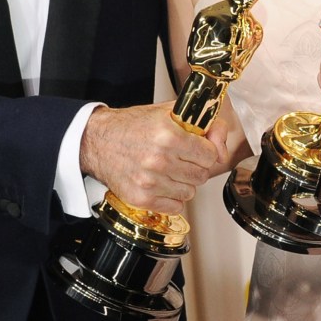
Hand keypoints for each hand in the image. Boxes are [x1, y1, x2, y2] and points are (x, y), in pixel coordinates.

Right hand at [78, 101, 221, 213]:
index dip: (206, 151)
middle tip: (182, 159)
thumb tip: (222, 147)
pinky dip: (172, 198)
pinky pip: (175, 207)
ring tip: (169, 170)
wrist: (98, 141)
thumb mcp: (171, 113)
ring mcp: (150, 182)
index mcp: (169, 135)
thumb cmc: (134, 126)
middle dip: (195, 167)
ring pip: (190, 192)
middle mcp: (160, 160)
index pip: (210, 155)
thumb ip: (205, 125)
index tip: (198, 148)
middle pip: (202, 175)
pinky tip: (162, 184)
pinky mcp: (141, 198)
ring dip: (184, 183)